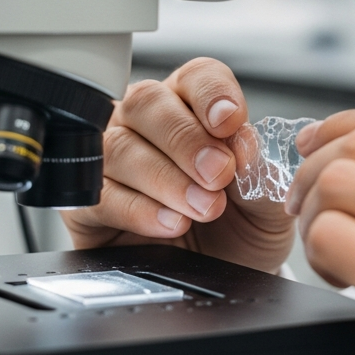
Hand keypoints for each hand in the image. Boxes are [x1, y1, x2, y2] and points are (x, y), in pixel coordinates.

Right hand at [60, 58, 294, 273]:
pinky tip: (171, 223)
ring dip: (166, 178)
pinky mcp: (89, 204)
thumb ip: (260, 172)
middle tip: (218, 174)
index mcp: (194, 106)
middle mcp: (146, 124)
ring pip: (120, 146)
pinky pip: (100, 195)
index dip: (212, 94)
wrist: (221, 277)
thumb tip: (244, 144)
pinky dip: (139, 209)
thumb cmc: (240, 228)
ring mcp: (112, 160)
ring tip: (203, 207)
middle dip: (186, 139)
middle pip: (148, 103)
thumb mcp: (266, 203)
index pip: (196, 78)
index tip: (231, 122)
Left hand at [287, 101, 354, 354]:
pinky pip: (328, 236)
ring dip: (316, 217)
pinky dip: (320, 258)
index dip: (343, 127)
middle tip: (312, 207)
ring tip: (337, 249)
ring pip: (335, 182)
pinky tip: (347, 278)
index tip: (317, 145)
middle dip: (317, 172)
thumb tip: (351, 136)